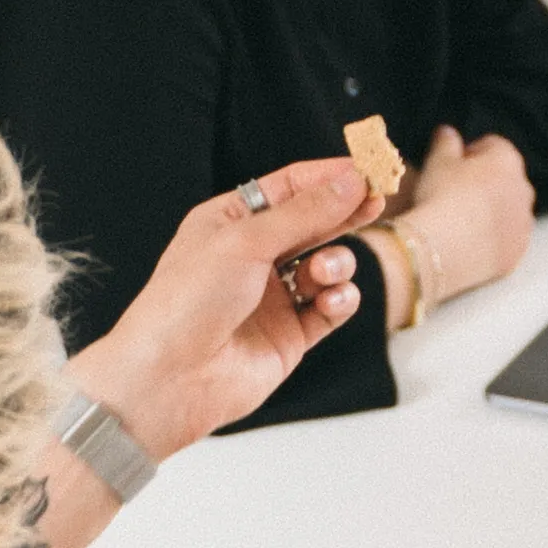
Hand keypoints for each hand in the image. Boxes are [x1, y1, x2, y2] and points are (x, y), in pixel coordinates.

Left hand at [68, 156, 371, 458]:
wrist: (168, 379)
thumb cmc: (187, 301)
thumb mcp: (245, 242)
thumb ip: (305, 212)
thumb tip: (351, 181)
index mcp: (230, 223)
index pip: (289, 188)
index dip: (328, 177)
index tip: (368, 168)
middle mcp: (252, 257)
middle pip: (313, 222)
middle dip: (345, 211)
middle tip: (379, 198)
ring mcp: (272, 297)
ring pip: (327, 265)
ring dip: (336, 262)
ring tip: (324, 272)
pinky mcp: (290, 335)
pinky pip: (331, 308)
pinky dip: (339, 300)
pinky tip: (331, 301)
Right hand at [395, 125, 535, 299]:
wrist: (446, 248)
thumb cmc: (442, 197)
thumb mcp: (437, 162)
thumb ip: (446, 143)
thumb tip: (448, 132)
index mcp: (507, 160)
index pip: (493, 145)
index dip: (471, 152)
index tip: (454, 164)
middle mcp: (524, 189)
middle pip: (505, 178)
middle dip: (485, 182)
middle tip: (456, 193)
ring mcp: (524, 223)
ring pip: (509, 211)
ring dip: (492, 212)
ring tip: (462, 221)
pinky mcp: (518, 252)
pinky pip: (507, 240)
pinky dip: (493, 239)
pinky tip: (469, 243)